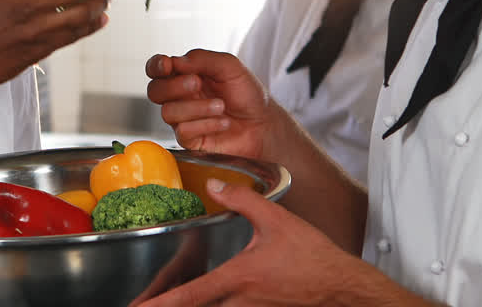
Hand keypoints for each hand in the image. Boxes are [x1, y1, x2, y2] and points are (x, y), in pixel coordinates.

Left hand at [130, 179, 362, 305]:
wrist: (340, 285)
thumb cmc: (312, 256)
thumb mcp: (275, 219)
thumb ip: (241, 200)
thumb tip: (213, 186)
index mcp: (238, 278)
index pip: (191, 295)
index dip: (162, 303)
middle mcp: (240, 301)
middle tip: (141, 306)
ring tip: (164, 303)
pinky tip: (206, 300)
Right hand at [145, 50, 271, 160]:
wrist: (263, 123)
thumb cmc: (247, 94)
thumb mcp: (230, 66)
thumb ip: (203, 59)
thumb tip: (176, 61)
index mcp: (185, 74)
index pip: (156, 68)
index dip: (155, 66)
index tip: (167, 65)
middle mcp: (179, 97)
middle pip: (154, 91)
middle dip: (174, 86)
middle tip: (197, 83)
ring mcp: (183, 119)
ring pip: (168, 113)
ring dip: (196, 107)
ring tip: (221, 106)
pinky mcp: (190, 140)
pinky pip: (183, 132)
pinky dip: (205, 124)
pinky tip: (223, 122)